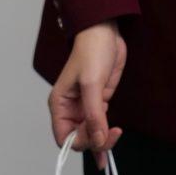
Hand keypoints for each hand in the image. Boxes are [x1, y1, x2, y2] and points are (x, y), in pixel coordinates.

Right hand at [49, 22, 126, 167]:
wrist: (104, 33)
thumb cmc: (91, 52)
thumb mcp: (92, 84)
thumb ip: (94, 114)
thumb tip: (99, 140)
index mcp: (60, 105)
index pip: (64, 137)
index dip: (80, 141)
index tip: (98, 135)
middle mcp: (70, 109)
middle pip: (78, 138)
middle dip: (94, 141)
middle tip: (112, 134)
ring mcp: (85, 107)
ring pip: (90, 134)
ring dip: (102, 140)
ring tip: (116, 137)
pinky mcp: (99, 103)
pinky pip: (100, 125)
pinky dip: (106, 134)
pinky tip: (112, 139)